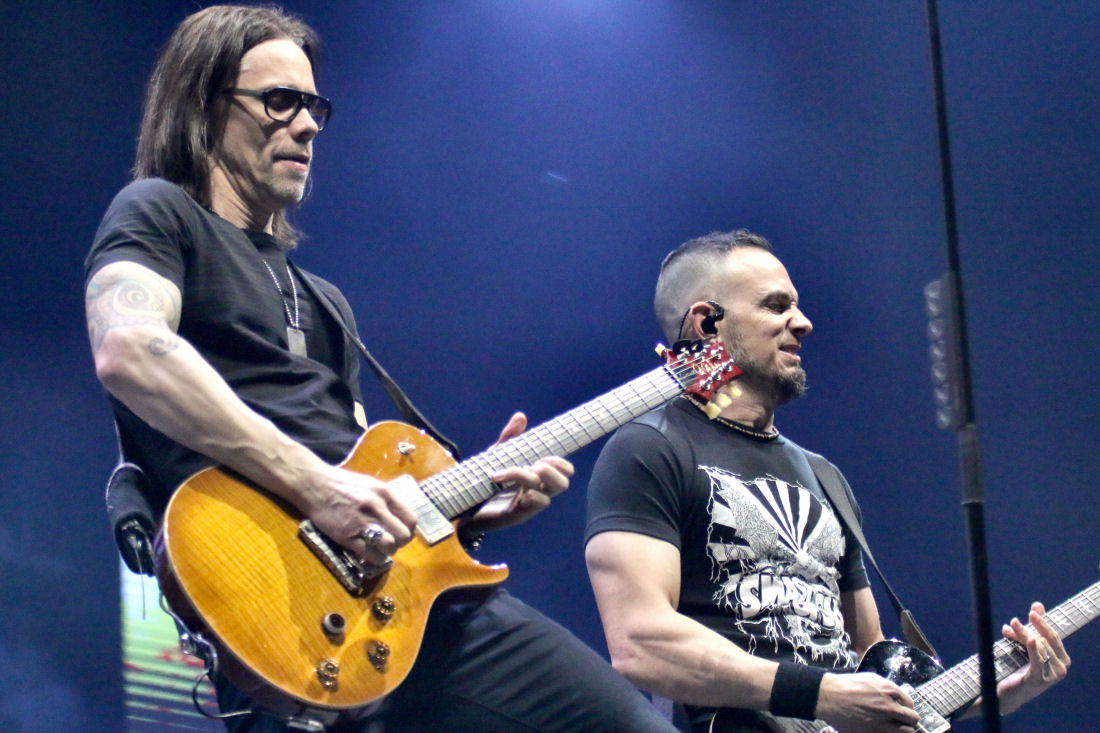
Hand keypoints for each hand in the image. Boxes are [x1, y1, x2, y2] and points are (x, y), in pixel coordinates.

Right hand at [304, 464, 418, 565]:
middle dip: (400, 543)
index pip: (411, 520)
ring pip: (389, 547)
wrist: (314, 485)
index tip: (402, 533)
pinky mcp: (347, 536)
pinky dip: (374, 558)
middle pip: (403, 536)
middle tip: (391, 542)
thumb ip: (386, 501)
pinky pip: (371, 555)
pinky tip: (369, 553)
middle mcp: (377, 508)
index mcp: (385, 494)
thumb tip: (400, 518)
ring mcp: (362, 523)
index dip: (409, 531)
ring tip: (380, 548)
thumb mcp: (371, 485)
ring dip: (387, 551)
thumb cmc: (343, 484)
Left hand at [460, 412, 573, 534]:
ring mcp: (529, 506)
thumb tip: (521, 416)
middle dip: (550, 471)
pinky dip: (524, 493)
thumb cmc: (485, 480)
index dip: (561, 463)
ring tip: (506, 474)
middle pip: (563, 484)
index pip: (564, 471)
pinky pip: (534, 506)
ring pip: (548, 496)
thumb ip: (509, 438)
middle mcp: (537, 492)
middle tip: (530, 466)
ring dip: (528, 478)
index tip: (542, 457)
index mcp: (536, 477)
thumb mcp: (497, 455)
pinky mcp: (518, 515)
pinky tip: (502, 486)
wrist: (464, 504)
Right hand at [815, 671, 919, 731]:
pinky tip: (882, 729)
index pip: (911, 704)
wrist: (829, 696)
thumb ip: (888, 688)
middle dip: (908, 719)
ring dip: (902, 729)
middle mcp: (890, 708)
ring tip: (894, 727)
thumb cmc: (847, 685)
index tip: (902, 709)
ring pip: (906, 732)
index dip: (906, 707)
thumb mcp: (871, 678)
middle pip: (912, 719)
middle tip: (902, 720)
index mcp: (890, 691)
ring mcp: (882, 723)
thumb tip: (898, 696)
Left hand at [996, 602, 1069, 713]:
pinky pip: (1038, 660)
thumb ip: (1034, 626)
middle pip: (1043, 640)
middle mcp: (1062, 668)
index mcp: (1062, 659)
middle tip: (1013, 621)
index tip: (1031, 611)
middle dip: (1028, 629)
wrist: (1007, 693)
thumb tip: (1038, 605)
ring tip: (1007, 629)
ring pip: (1037, 646)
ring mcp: (1052, 675)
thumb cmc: (1018, 667)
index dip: (1041, 623)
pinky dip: (1034, 649)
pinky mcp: (1039, 680)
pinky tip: (1030, 639)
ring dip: (1021, 635)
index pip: (1052, 636)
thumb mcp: (1027, 645)